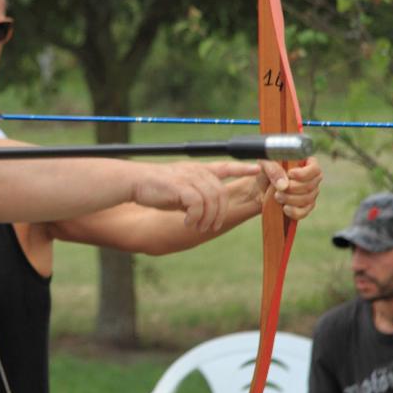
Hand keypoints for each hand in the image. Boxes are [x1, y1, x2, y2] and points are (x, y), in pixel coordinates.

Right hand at [136, 161, 260, 232]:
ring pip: (212, 200)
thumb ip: (196, 195)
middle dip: (219, 214)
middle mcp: (197, 171)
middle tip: (210, 227)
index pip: (226, 166)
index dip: (243, 167)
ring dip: (208, 218)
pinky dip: (196, 217)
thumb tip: (207, 210)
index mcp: (198, 170)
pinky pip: (198, 204)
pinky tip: (188, 223)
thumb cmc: (156, 188)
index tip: (258, 168)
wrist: (134, 182)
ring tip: (198, 227)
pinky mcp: (180, 186)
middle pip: (221, 194)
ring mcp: (189, 177)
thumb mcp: (180, 189)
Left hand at [253, 156, 322, 219]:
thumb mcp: (266, 164)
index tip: (289, 174)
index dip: (304, 174)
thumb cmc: (266, 171)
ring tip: (277, 197)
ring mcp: (311, 193)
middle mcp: (312, 178)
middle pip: (311, 186)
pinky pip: (305, 212)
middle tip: (278, 190)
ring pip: (308, 199)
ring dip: (291, 199)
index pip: (315, 169)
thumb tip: (283, 185)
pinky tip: (285, 208)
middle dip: (293, 189)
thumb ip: (274, 170)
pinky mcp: (305, 207)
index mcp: (307, 163)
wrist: (261, 187)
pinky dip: (294, 212)